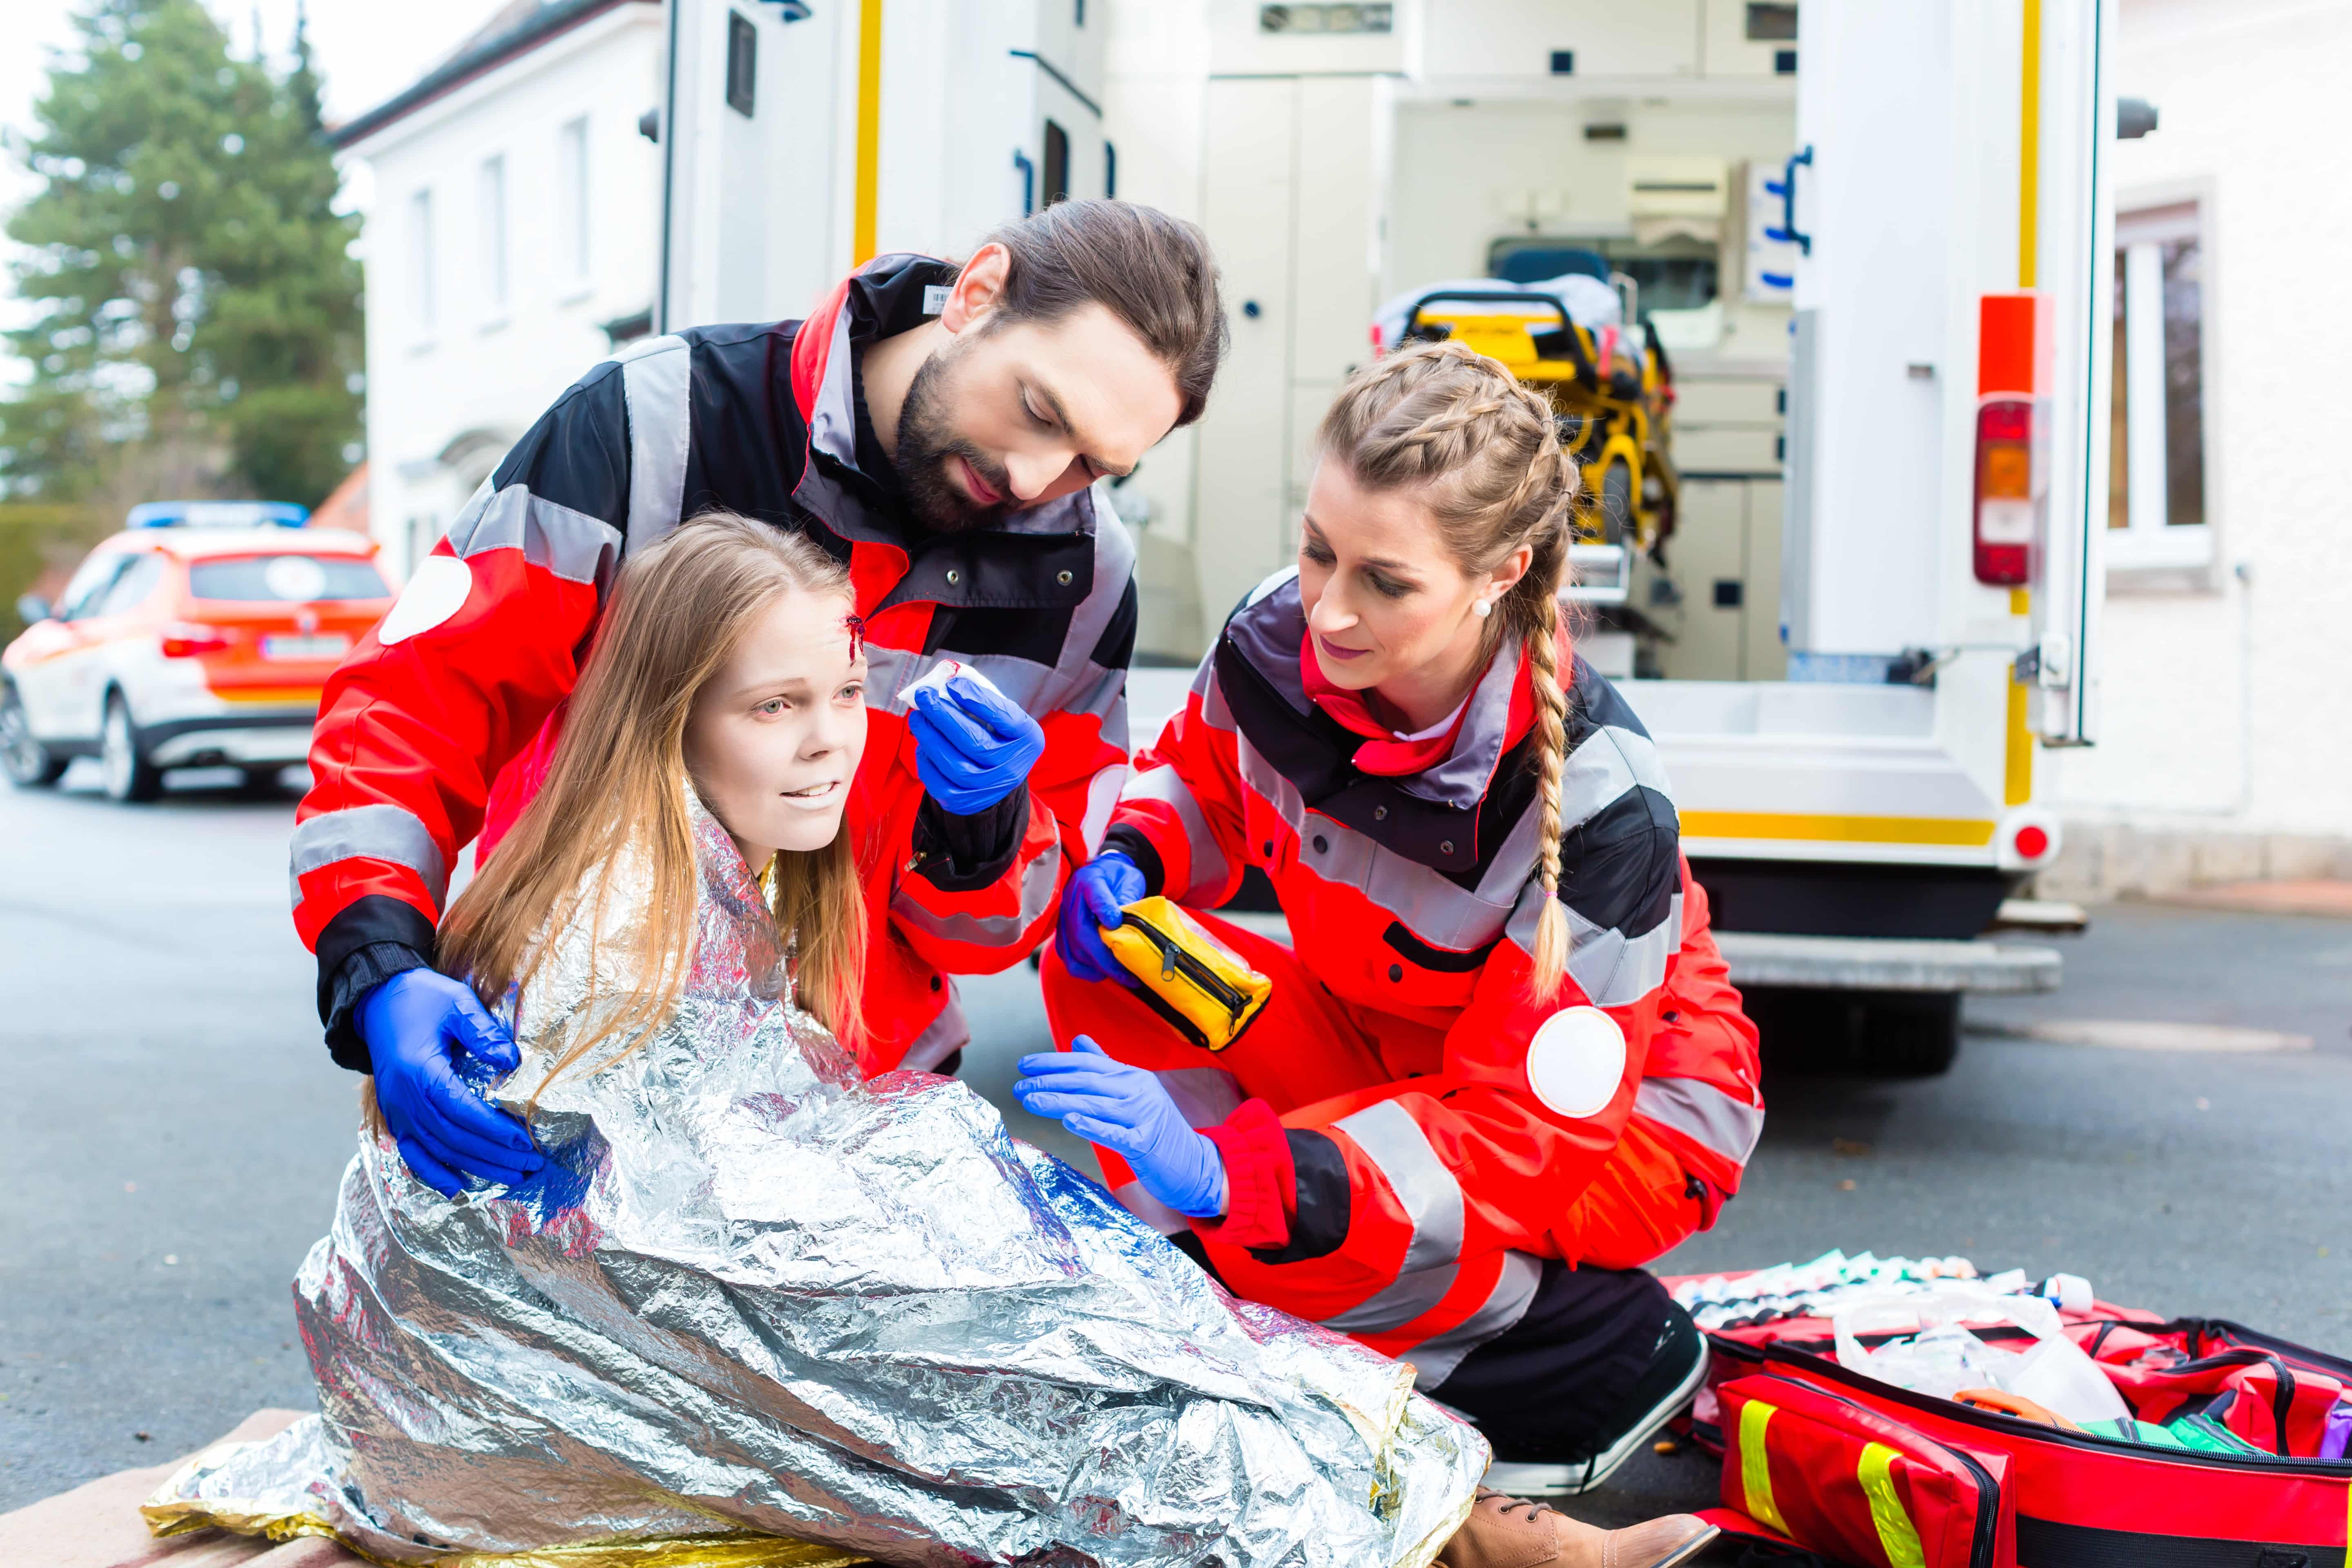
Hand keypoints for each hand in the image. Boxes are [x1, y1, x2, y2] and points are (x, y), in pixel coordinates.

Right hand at [360, 969, 544, 1197]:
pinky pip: (412, 1153)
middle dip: (494, 1155)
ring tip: (512, 1176)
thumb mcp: (457, 1003)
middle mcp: (404, 1099)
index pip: (462, 1110)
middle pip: (454, 1138)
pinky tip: (457, 1188)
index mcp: (420, 1072)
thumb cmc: (423, 999)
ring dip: (475, 1167)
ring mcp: (397, 1111)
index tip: (525, 1141)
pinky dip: (433, 1173)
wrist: (379, 1001)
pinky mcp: (395, 1116)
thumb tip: (512, 1061)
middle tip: (531, 1165)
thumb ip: (483, 1032)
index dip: (494, 1130)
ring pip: (438, 1150)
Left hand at [907, 671, 1045, 815]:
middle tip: (925, 696)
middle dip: (944, 717)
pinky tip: (923, 743)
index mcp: (1028, 739)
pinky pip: (940, 783)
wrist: (999, 777)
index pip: (1004, 717)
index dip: (977, 700)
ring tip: (918, 718)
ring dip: (930, 738)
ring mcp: (989, 789)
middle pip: (975, 743)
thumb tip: (947, 682)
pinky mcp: (965, 802)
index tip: (952, 684)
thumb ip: (982, 699)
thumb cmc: (998, 736)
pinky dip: (926, 761)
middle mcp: (1013, 767)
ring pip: (955, 765)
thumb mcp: (1002, 716)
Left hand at [1013, 1037, 1226, 1217]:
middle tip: (1019, 1086)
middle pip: (1087, 1081)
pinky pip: (1115, 1133)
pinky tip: (1070, 1120)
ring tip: (1031, 1100)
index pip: (1087, 1062)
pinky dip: (1092, 1126)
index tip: (1024, 1066)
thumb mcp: (1133, 1092)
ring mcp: (1144, 1115)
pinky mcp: (1147, 1143)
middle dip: (1049, 1081)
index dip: (1054, 1062)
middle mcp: (1138, 1090)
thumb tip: (1079, 1041)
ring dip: (1059, 1101)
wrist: (1195, 1163)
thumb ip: (1106, 1067)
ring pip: (1095, 1104)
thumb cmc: (1157, 1129)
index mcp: (1132, 1076)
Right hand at [1057, 850, 1145, 986]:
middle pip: (1082, 933)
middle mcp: (1071, 899)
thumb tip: (1127, 928)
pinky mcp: (1062, 933)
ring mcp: (1064, 918)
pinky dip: (1085, 970)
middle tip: (1127, 974)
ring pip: (1074, 950)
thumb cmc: (1118, 878)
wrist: (1102, 872)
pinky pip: (1068, 957)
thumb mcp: (1129, 880)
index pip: (1095, 895)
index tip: (1116, 923)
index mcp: (1090, 881)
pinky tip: (1103, 974)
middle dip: (1105, 959)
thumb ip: (1128, 900)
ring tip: (1121, 976)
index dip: (1104, 910)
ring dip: (1097, 968)